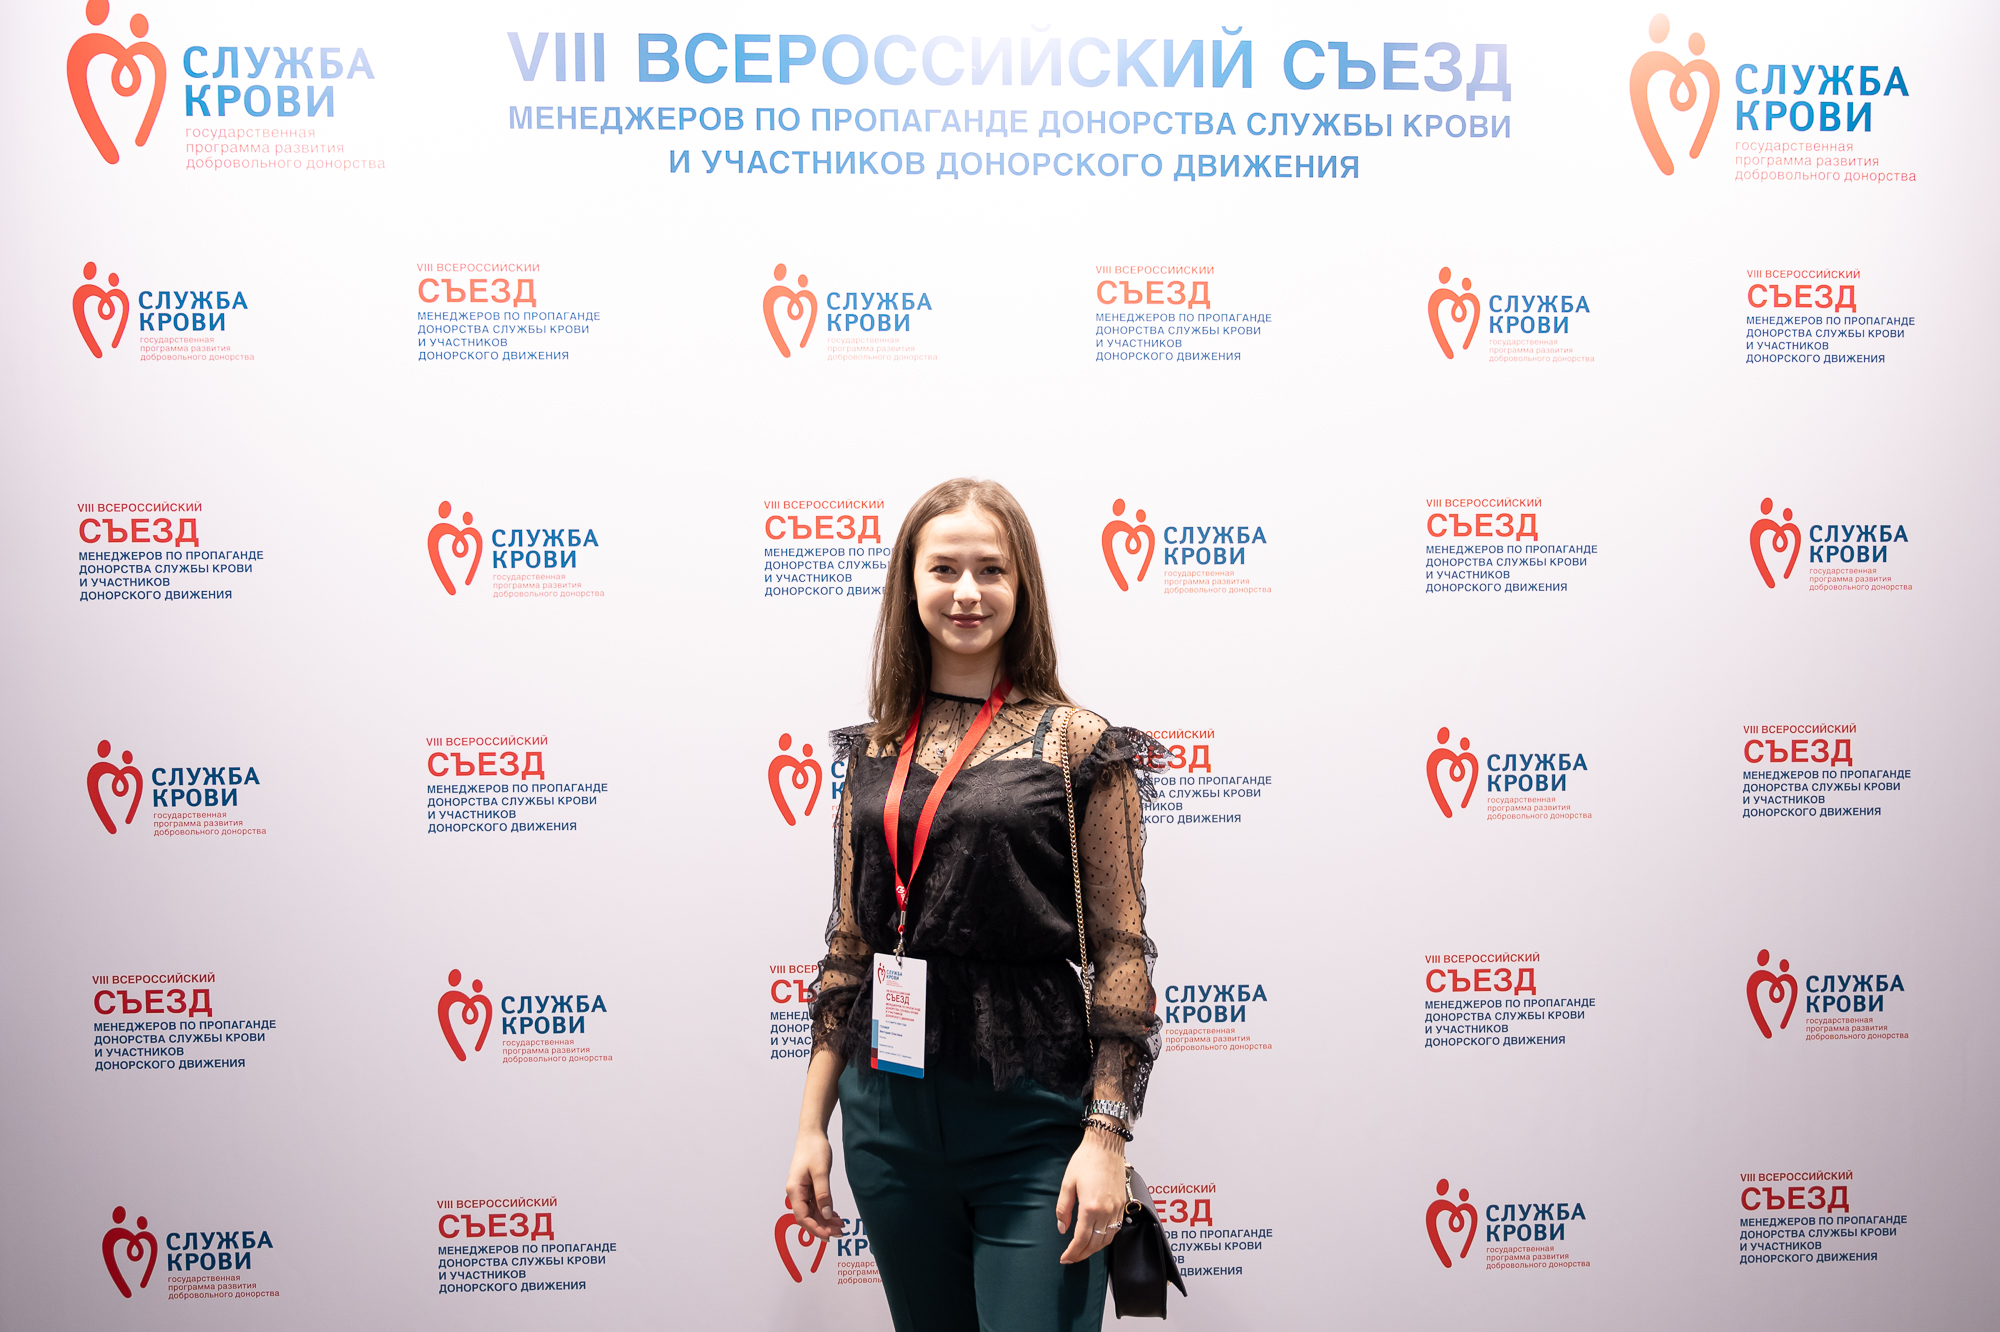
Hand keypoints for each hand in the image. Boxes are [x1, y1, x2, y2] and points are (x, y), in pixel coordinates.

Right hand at [785, 1129, 842, 1239]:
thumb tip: (826, 1214)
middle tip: (839, 1232)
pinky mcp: (808, 1187)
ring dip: (825, 1220)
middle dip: (822, 1226)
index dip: (815, 1228)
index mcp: (794, 1190)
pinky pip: (816, 1204)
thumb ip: (823, 1194)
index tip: (829, 1236)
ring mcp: (802, 1190)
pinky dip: (825, 1211)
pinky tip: (835, 1215)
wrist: (812, 1133)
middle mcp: (796, 1192)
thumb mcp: (821, 1172)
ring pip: (812, 1212)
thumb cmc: (814, 1149)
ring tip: (841, 1225)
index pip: (803, 1217)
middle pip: (807, 1217)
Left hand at [1055, 1127, 1127, 1263]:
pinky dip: (1106, 1238)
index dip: (1072, 1252)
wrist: (1106, 1146)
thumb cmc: (1085, 1160)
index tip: (1064, 1258)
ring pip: (1107, 1239)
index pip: (1081, 1239)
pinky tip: (1098, 1238)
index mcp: (1090, 1207)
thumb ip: (1063, 1209)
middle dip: (1082, 1254)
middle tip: (1071, 1258)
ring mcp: (1117, 1208)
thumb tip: (1062, 1228)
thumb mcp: (1067, 1183)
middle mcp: (1106, 1211)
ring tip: (1082, 1251)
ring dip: (1095, 1249)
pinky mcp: (1122, 1204)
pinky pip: (1116, 1229)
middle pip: (1095, 1243)